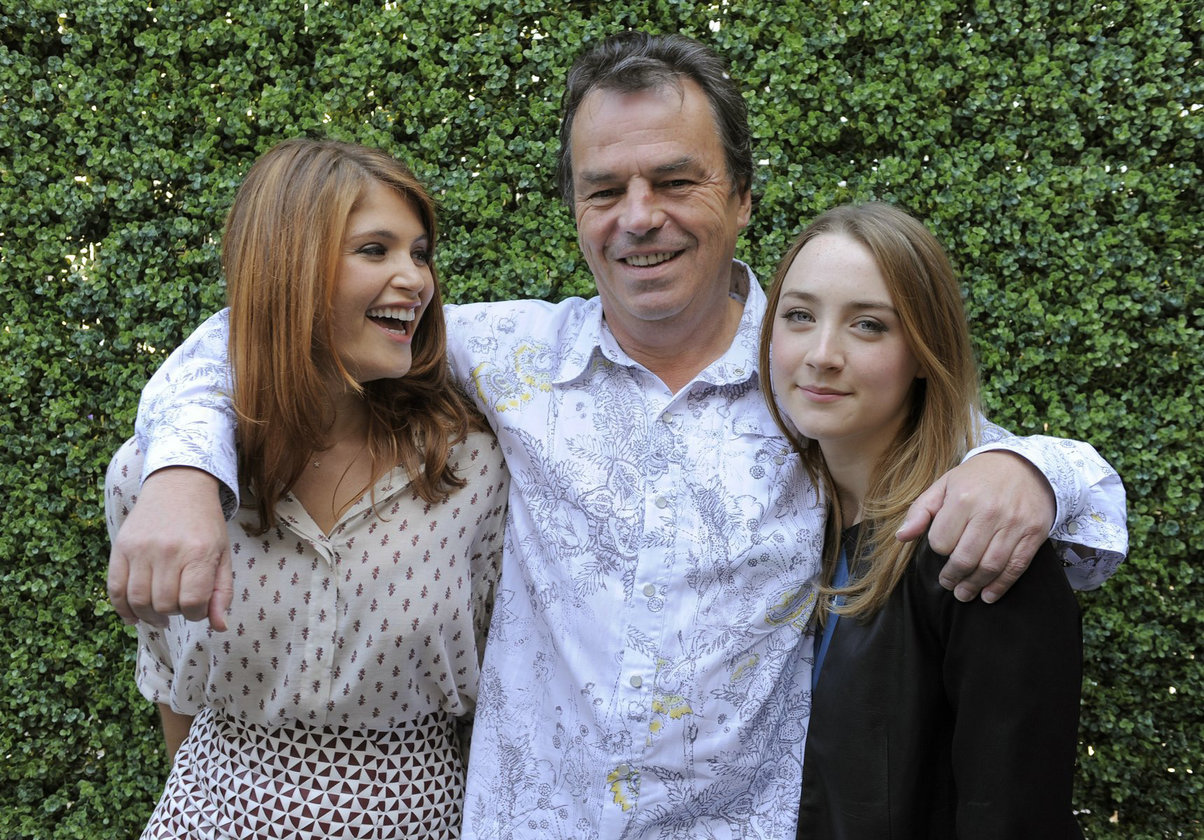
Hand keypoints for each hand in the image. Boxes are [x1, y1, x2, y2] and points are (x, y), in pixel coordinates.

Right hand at [107, 466, 232, 629]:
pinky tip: (134, 615)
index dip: (195, 614)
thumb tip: (219, 627)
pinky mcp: (120, 546)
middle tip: (178, 605)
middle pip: (164, 604)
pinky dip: (122, 608)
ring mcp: (141, 548)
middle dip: (173, 613)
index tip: (197, 607)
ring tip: (158, 615)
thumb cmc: (205, 525)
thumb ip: (222, 592)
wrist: (179, 486)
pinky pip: (115, 588)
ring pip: (138, 600)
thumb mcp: (223, 555)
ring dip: (148, 616)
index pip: (192, 602)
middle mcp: (168, 550)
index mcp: (199, 552)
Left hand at [897, 452, 1054, 603]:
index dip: (938, 549)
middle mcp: (989, 512)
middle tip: (948, 584)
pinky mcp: (1033, 533)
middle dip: (952, 577)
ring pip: (990, 566)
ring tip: (963, 593)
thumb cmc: (977, 477)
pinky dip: (1001, 585)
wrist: (1025, 465)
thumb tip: (901, 537)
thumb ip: (920, 511)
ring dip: (974, 585)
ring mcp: (1014, 524)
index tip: (941, 549)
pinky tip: (988, 594)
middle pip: (965, 558)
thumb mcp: (944, 485)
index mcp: (963, 498)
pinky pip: (1016, 566)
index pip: (942, 541)